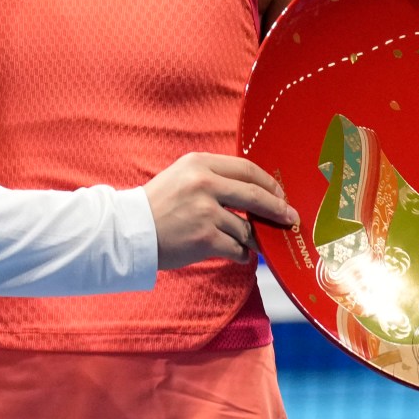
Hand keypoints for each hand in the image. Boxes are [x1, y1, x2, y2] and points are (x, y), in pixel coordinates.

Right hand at [146, 153, 295, 269]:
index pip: (246, 169)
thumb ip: (214, 178)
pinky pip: (236, 248)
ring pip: (245, 227)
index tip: (279, 194)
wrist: (129, 232)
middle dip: (277, 208)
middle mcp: (204, 184)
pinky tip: (239, 255)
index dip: (268, 183)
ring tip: (254, 243)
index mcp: (200, 163)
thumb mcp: (183, 176)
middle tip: (289, 217)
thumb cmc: (157, 205)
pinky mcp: (204, 238)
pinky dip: (241, 254)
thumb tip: (254, 191)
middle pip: (255, 195)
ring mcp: (205, 212)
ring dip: (253, 238)